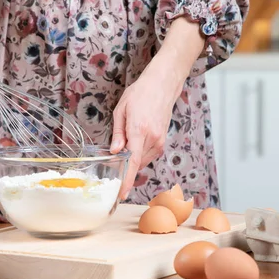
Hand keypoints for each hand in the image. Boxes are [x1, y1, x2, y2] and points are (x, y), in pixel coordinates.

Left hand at [110, 53, 187, 199]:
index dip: (127, 180)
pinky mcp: (163, 141)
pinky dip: (139, 153)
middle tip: (115, 155)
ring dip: (132, 157)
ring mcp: (159, 141)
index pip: (132, 162)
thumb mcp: (121, 110)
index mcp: (139, 130)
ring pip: (142, 160)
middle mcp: (152, 138)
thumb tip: (115, 152)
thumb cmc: (140, 94)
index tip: (122, 194)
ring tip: (128, 138)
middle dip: (125, 164)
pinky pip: (148, 154)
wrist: (162, 85)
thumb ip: (118, 133)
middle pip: (135, 162)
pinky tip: (136, 140)